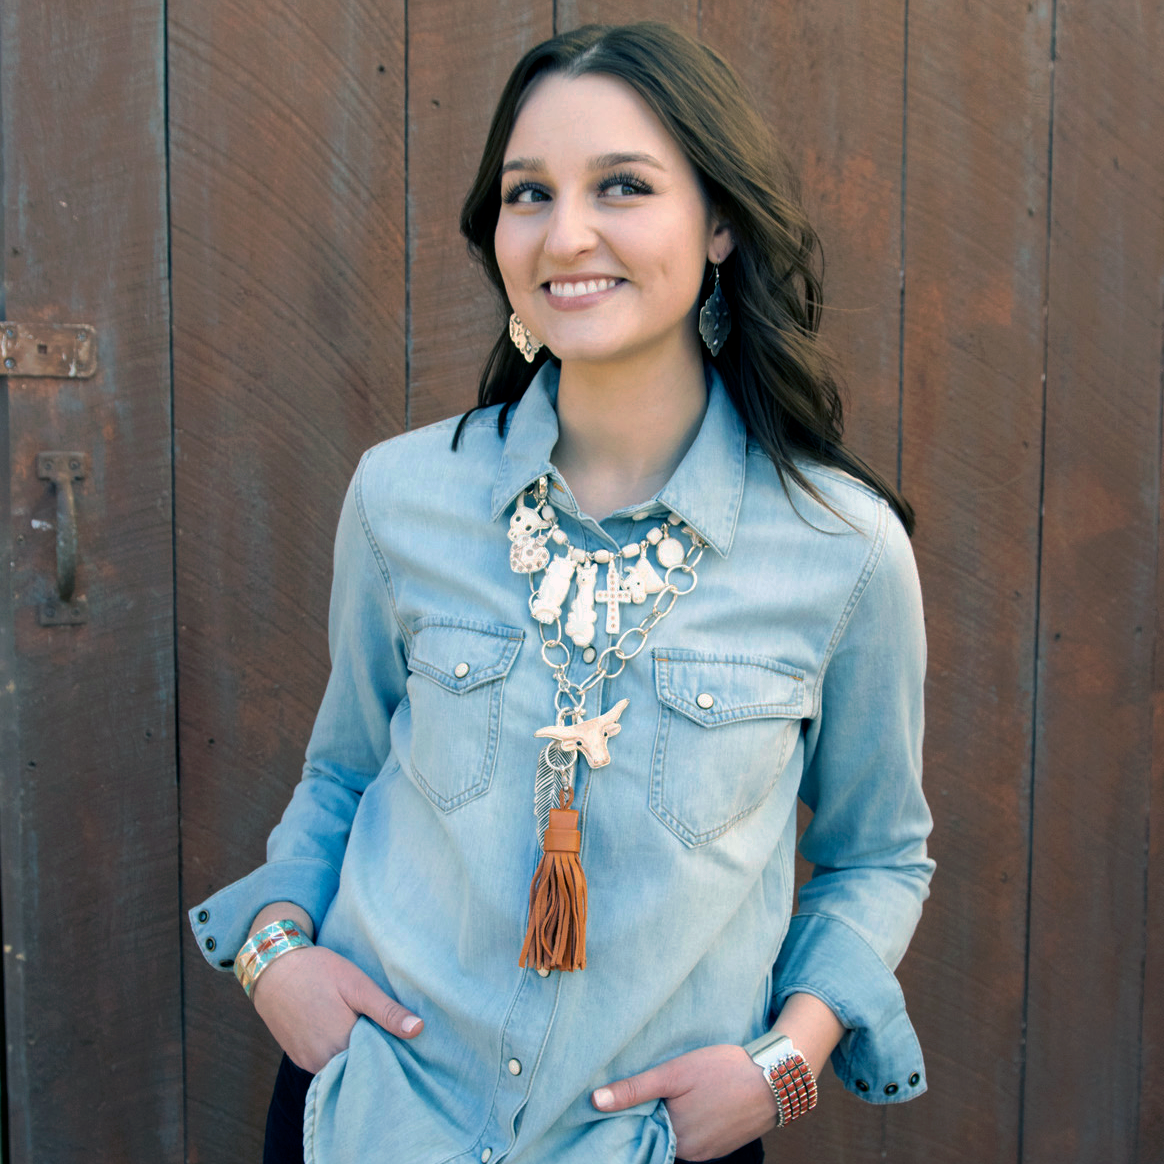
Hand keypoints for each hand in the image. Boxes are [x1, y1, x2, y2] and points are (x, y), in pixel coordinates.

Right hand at [251, 944, 422, 1073]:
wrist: (272, 968)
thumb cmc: (318, 971)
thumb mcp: (357, 985)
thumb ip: (387, 1011)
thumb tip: (419, 1030)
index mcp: (343, 1043)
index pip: (378, 1061)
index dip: (391, 1049)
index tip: (401, 1036)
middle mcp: (323, 1061)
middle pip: (359, 1066)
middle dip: (374, 1053)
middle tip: (385, 1030)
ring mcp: (308, 1062)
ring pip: (341, 1067)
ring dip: (354, 1053)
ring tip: (365, 1029)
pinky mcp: (298, 1058)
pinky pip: (325, 1064)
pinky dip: (337, 1053)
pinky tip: (343, 1033)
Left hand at [592, 1044, 778, 1161]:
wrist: (775, 1078)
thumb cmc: (723, 1071)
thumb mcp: (674, 1072)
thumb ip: (635, 1089)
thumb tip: (595, 1101)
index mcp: (675, 1137)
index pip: (641, 1132)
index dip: (631, 1115)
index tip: (623, 1098)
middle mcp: (690, 1153)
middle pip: (659, 1135)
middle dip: (651, 1117)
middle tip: (652, 1090)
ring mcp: (709, 1152)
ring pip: (678, 1137)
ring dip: (671, 1119)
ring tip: (674, 1094)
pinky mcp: (723, 1145)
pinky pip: (696, 1138)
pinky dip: (690, 1123)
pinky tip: (695, 1102)